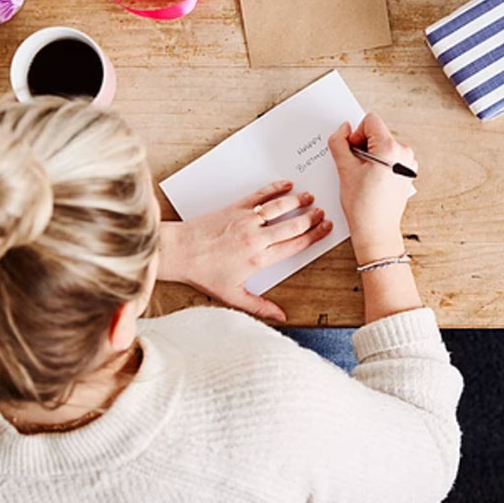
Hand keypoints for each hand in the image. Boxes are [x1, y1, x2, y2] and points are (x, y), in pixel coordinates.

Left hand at [157, 180, 332, 322]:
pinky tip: (286, 185)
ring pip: (280, 208)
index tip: (325, 229)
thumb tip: (281, 317)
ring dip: (298, 201)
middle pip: (292, 226)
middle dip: (311, 218)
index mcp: (259, 259)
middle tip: (322, 212)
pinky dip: (275, 189)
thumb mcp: (231, 295)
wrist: (178, 252)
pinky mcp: (235, 208)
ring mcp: (246, 220)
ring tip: (310, 197)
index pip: (295, 245)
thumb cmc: (203, 274)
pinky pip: (260, 195)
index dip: (314, 236)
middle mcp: (256, 238)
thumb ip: (259, 306)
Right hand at [328, 113, 416, 263]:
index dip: (356, 134)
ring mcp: (409, 164)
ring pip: (384, 146)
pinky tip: (373, 182)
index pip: (370, 121)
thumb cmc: (362, 205)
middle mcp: (404, 153)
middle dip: (364, 146)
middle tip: (357, 169)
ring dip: (371, 156)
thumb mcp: (344, 169)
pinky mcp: (408, 173)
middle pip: (378, 133)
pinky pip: (391, 159)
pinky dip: (380, 165)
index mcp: (391, 148)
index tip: (353, 153)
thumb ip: (339, 142)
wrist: (376, 230)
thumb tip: (343, 128)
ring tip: (365, 178)